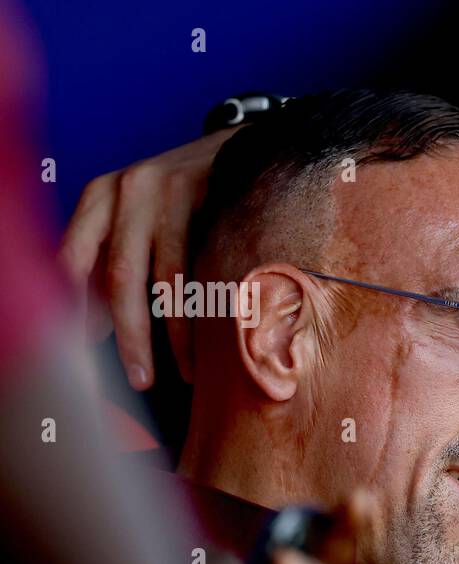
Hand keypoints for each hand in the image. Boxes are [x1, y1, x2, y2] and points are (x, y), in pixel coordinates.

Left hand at [59, 128, 236, 388]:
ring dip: (172, 333)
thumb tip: (89, 325)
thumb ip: (115, 262)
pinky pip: (201, 265)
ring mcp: (165, 190)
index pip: (70, 261)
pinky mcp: (205, 197)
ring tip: (181, 370)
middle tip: (139, 378)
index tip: (79, 354)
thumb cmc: (190, 195)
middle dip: (129, 334)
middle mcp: (125, 190)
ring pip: (162, 276)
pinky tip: (211, 336)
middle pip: (118, 275)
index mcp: (99, 197)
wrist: (246, 147)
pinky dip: (203, 308)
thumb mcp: (142, 219)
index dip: (72, 310)